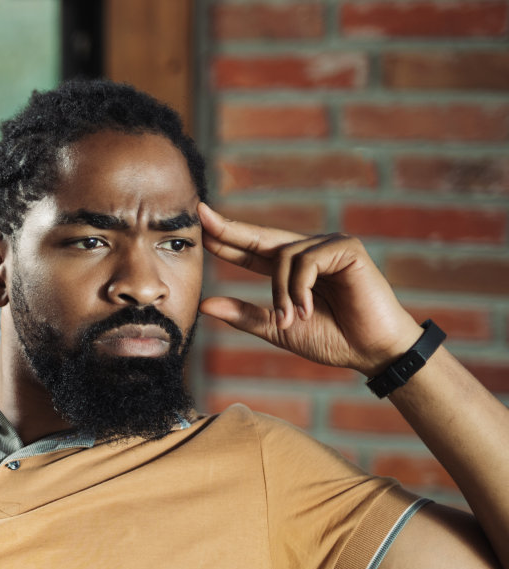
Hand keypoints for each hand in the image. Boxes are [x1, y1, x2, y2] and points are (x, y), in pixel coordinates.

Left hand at [198, 202, 422, 376]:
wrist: (370, 351)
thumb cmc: (331, 339)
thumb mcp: (277, 328)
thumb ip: (243, 315)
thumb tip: (203, 304)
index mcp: (292, 269)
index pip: (252, 249)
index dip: (226, 238)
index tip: (199, 225)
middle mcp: (310, 251)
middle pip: (261, 237)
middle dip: (230, 230)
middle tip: (201, 217)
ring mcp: (330, 246)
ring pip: (282, 256)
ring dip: (281, 293)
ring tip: (292, 319)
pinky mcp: (347, 248)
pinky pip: (306, 260)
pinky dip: (300, 288)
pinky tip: (308, 309)